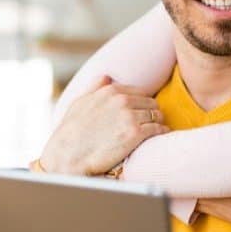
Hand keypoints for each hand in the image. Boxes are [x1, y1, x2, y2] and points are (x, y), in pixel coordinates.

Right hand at [41, 75, 168, 175]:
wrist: (68, 155)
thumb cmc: (71, 132)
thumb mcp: (79, 103)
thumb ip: (95, 88)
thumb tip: (106, 76)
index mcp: (110, 91)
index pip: (140, 92)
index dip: (143, 103)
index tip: (144, 112)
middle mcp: (122, 100)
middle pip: (151, 103)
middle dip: (153, 112)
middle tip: (153, 122)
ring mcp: (130, 116)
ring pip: (157, 115)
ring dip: (159, 122)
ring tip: (158, 130)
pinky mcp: (135, 133)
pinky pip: (158, 129)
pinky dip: (162, 132)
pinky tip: (161, 136)